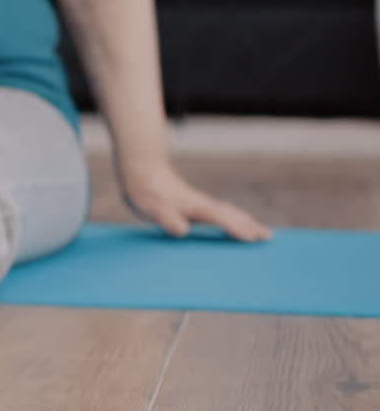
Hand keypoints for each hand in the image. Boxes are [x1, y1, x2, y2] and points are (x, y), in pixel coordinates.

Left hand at [120, 161, 270, 241]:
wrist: (141, 170)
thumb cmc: (144, 191)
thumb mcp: (151, 207)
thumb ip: (166, 219)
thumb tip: (183, 231)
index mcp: (195, 207)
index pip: (221, 219)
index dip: (237, 229)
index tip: (254, 239)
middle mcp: (202, 204)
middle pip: (232, 215)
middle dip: (250, 226)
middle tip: (268, 237)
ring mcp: (199, 203)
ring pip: (228, 212)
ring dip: (245, 221)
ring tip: (259, 230)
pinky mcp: (194, 204)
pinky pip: (220, 213)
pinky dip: (232, 218)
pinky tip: (232, 222)